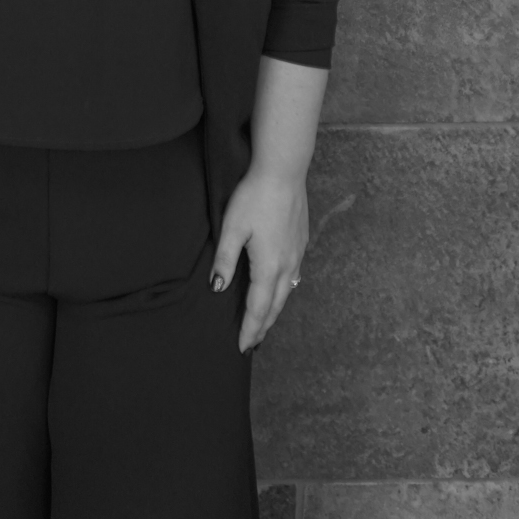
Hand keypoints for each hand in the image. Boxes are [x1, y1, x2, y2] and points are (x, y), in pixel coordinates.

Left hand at [210, 165, 307, 352]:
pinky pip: (293, 276)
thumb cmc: (254, 197)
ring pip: (286, 292)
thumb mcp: (232, 227)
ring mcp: (297, 253)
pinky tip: (278, 288)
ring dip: (274, 310)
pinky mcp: (301, 241)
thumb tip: (217, 288)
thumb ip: (224, 260)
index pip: (258, 308)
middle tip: (253, 343)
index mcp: (268, 266)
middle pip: (275, 305)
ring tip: (264, 322)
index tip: (242, 347)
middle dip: (263, 326)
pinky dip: (283, 291)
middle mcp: (287, 265)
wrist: (283, 171)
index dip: (249, 329)